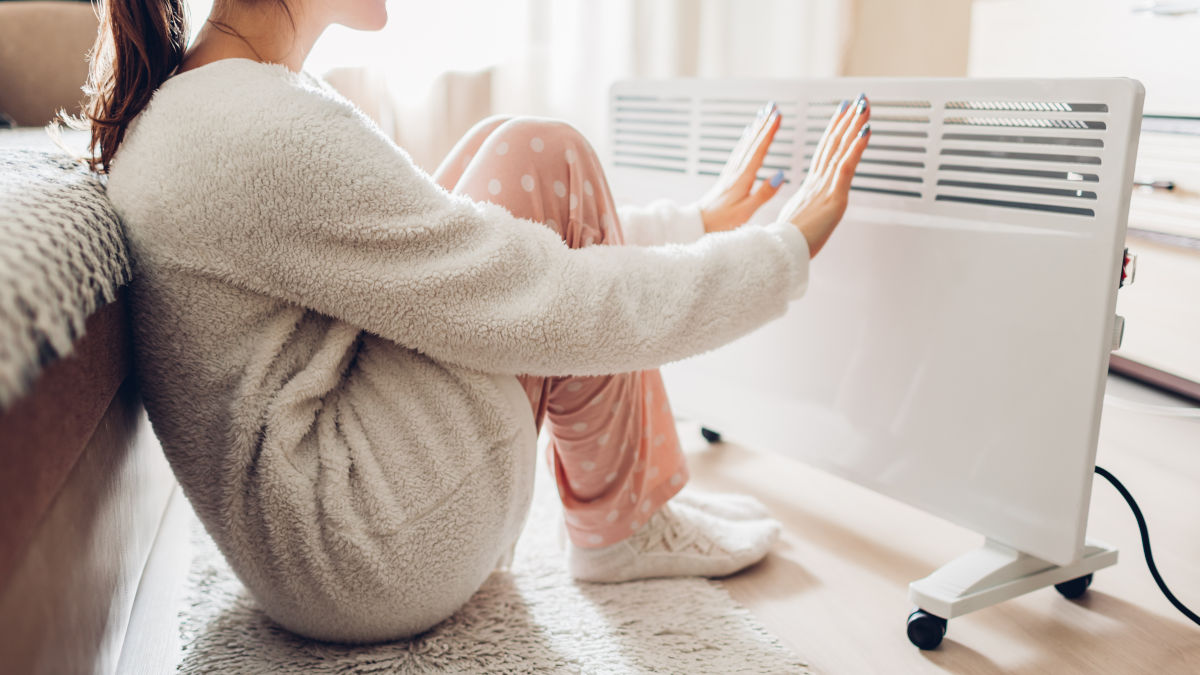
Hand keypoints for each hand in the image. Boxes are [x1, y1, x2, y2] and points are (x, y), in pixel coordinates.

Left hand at [697, 102, 785, 233]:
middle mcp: (736, 171)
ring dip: (755, 129)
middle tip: (773, 107)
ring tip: (763, 114)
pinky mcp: (727, 176)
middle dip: (764, 124)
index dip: (769, 132)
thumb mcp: (746, 211)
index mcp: (742, 178)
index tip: (778, 116)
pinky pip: (738, 152)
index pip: (759, 150)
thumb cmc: (722, 221)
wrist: (698, 223)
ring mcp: (730, 172)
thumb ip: (764, 194)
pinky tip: (748, 134)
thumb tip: (780, 175)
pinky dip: (745, 140)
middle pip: (752, 143)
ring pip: (745, 145)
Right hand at [779, 94, 870, 257]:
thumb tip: (801, 217)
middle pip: (832, 145)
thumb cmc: (785, 245)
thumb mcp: (794, 225)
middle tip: (854, 101)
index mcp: (808, 189)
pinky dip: (857, 147)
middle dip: (845, 121)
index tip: (840, 116)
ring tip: (863, 105)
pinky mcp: (834, 197)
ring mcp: (825, 188)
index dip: (833, 133)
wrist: (780, 254)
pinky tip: (866, 130)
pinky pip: (847, 166)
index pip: (823, 155)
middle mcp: (817, 184)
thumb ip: (801, 215)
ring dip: (854, 125)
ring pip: (840, 149)